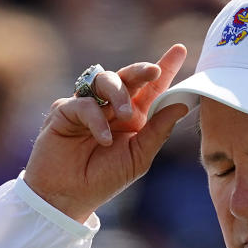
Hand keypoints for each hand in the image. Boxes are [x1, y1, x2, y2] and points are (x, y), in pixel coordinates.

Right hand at [23, 44, 188, 222]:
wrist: (68, 197)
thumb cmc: (104, 179)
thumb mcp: (139, 157)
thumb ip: (158, 131)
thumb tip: (182, 104)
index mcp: (133, 118)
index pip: (151, 89)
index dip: (164, 69)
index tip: (179, 50)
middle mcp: (111, 108)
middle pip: (128, 76)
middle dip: (142, 70)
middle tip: (154, 71)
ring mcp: (88, 106)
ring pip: (105, 80)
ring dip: (119, 93)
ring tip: (125, 116)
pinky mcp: (65, 110)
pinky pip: (84, 103)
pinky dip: (96, 120)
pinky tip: (102, 139)